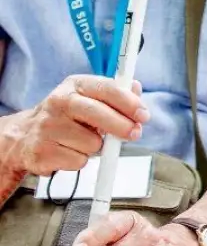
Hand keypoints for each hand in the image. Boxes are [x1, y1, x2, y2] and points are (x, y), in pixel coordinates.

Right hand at [5, 75, 148, 176]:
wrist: (24, 136)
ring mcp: (48, 127)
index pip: (107, 89)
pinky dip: (81, 160)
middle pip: (99, 114)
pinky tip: (70, 151)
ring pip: (92, 143)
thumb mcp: (88, 97)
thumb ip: (114, 94)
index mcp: (75, 84)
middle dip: (122, 126)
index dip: (129, 103)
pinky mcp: (42, 151)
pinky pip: (79, 161)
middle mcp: (59, 102)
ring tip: (84, 141)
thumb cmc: (66, 116)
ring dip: (96, 147)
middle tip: (134, 134)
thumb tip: (136, 88)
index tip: (144, 115)